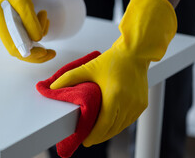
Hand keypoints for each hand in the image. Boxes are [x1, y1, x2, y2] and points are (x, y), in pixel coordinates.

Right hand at [0, 0, 54, 62]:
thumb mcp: (23, 1)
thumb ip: (29, 21)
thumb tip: (38, 39)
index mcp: (3, 28)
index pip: (16, 50)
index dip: (32, 56)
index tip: (46, 53)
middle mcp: (6, 31)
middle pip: (23, 49)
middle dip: (38, 51)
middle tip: (52, 51)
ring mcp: (11, 26)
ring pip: (28, 40)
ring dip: (40, 32)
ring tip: (45, 15)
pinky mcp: (17, 21)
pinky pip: (29, 31)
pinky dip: (38, 26)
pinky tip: (43, 15)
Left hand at [51, 0, 176, 145]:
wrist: (134, 53)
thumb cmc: (112, 60)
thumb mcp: (87, 68)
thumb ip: (68, 78)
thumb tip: (52, 88)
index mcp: (114, 95)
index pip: (104, 124)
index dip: (94, 135)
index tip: (85, 140)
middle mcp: (128, 103)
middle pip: (112, 129)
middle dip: (100, 136)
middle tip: (88, 139)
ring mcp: (137, 105)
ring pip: (121, 126)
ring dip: (109, 132)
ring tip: (97, 133)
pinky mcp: (142, 104)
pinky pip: (129, 120)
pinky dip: (119, 124)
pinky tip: (110, 124)